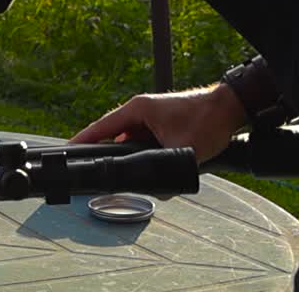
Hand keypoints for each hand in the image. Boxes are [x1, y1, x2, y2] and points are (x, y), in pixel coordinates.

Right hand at [70, 83, 246, 162]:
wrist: (230, 108)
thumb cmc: (208, 119)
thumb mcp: (184, 150)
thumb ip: (167, 170)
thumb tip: (157, 190)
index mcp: (137, 109)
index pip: (102, 126)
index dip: (84, 139)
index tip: (68, 150)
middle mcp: (139, 109)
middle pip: (111, 133)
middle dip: (103, 150)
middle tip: (90, 166)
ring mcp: (149, 115)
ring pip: (127, 137)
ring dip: (124, 151)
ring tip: (115, 167)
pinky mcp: (158, 121)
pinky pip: (139, 137)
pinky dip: (137, 149)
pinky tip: (140, 162)